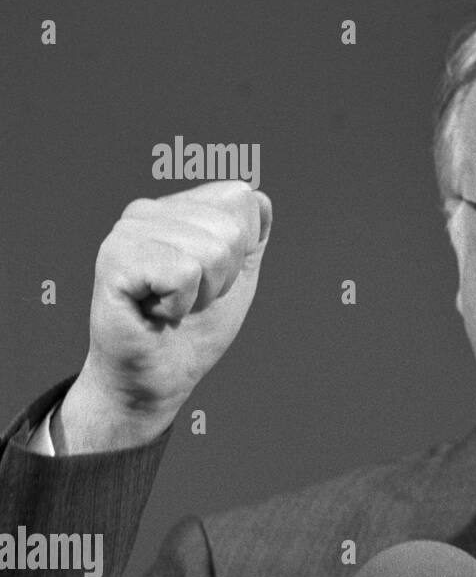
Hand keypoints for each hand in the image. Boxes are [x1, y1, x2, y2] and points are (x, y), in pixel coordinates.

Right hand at [58, 181, 271, 451]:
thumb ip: (252, 236)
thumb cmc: (195, 329)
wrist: (157, 379)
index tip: (210, 280)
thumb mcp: (237, 277)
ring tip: (171, 306)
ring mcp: (127, 232)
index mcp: (176, 208)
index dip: (242, 250)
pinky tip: (154, 312)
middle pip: (231, 228)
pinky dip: (180, 304)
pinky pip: (184, 272)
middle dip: (224, 277)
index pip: (242, 198)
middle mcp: (147, 210)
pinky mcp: (114, 259)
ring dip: (202, 293)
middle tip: (189, 299)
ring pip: (212, 251)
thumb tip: (261, 197)